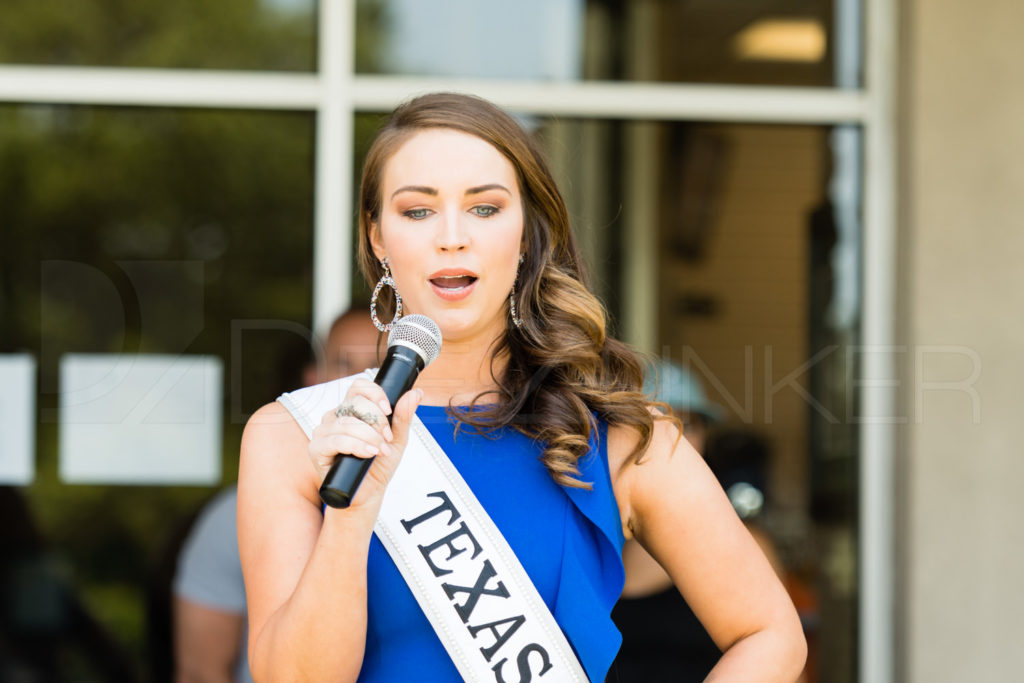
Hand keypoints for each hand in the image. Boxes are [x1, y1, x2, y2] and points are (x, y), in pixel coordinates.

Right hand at [308, 379, 422, 507]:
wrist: (369, 493)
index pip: (359, 387)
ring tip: (381, 451)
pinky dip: (356, 446)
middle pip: (353, 402)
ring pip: (346, 423)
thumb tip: (416, 393)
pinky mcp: (317, 449)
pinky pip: (335, 440)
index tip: (389, 410)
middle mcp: (335, 416)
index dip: (375, 394)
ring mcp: (324, 432)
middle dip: (376, 419)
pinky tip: (369, 453)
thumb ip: (404, 416)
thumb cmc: (379, 464)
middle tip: (388, 438)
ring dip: (369, 436)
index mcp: (352, 409)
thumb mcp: (397, 439)